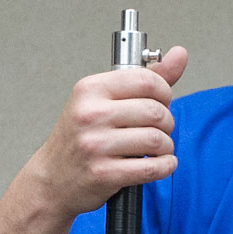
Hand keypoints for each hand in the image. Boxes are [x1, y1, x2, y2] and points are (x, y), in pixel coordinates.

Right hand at [32, 45, 188, 216]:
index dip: (164, 93)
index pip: (146, 81)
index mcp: (90, 89)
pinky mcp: (104, 173)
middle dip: (167, 123)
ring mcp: (95, 145)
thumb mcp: (103, 100)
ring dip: (167, 147)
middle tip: (159, 129)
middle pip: (156, 112)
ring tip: (158, 148)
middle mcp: (91, 114)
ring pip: (157, 140)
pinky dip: (165, 166)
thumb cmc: (80, 138)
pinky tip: (161, 163)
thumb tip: (179, 54)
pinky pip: (151, 168)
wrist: (53, 179)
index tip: (162, 102)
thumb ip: (145, 79)